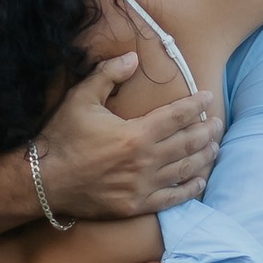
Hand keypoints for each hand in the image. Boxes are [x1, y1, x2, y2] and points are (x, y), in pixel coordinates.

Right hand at [33, 55, 217, 220]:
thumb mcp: (81, 98)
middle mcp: (145, 161)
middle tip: (218, 123)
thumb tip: (132, 57)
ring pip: (185, 170)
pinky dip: (190, 189)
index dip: (196, 105)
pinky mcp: (136, 205)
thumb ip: (108, 75)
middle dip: (207, 131)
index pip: (177, 116)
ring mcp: (142, 186)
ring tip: (214, 147)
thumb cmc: (62, 137)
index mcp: (136, 133)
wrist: (44, 180)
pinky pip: (172, 199)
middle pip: (188, 143)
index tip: (208, 97)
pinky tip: (200, 181)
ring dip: (204, 157)